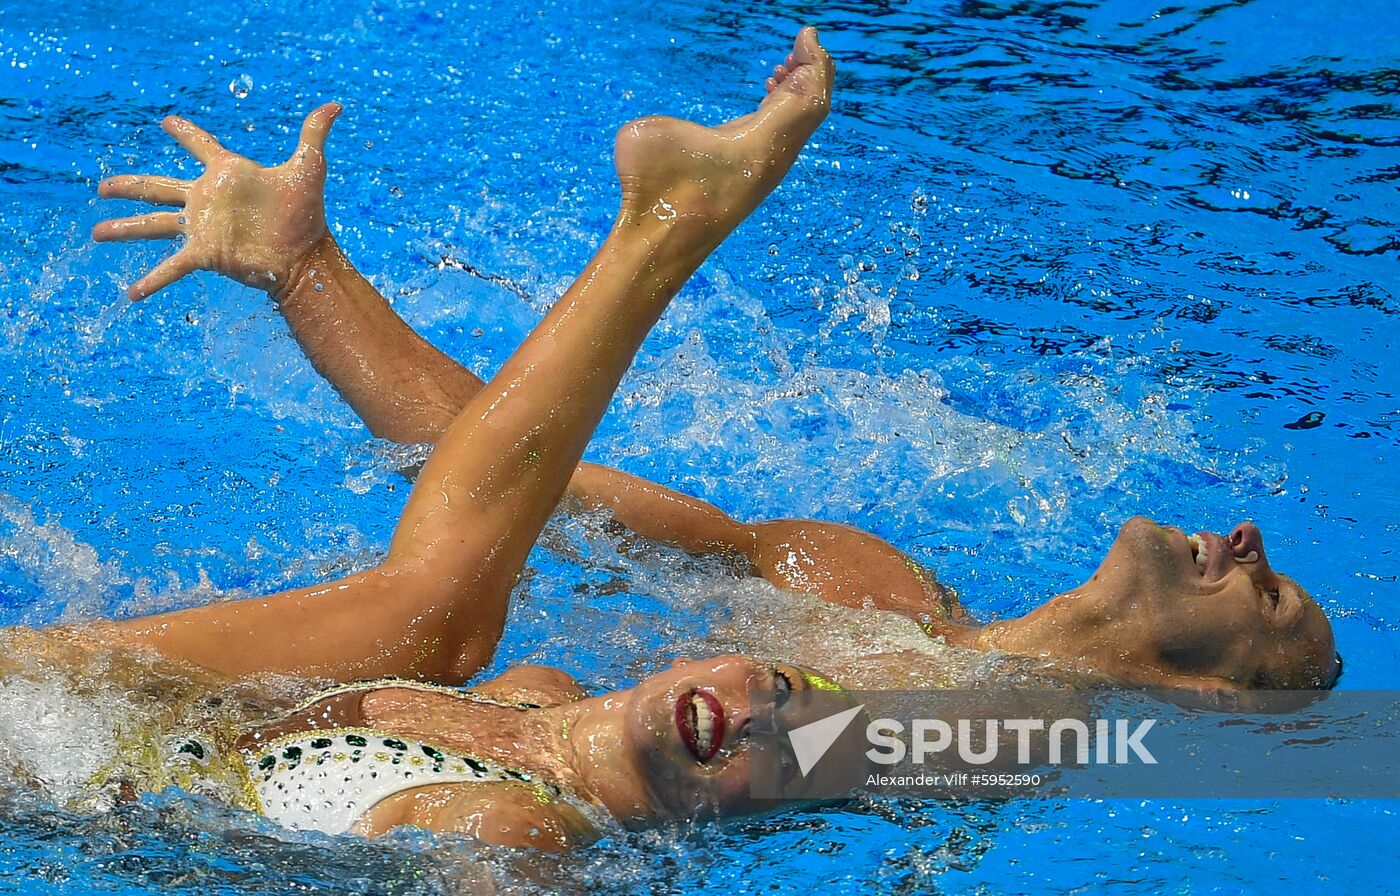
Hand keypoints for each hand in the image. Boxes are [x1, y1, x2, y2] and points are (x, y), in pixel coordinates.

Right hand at [93, 103, 341, 299]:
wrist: (306, 256)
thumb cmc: (307, 214)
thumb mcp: (308, 168)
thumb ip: (315, 134)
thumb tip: (336, 105)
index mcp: (227, 175)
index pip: (201, 146)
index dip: (186, 133)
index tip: (168, 122)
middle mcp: (208, 200)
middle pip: (158, 187)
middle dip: (129, 186)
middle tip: (101, 186)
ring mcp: (203, 227)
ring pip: (153, 224)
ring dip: (124, 228)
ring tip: (96, 232)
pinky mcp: (205, 253)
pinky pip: (172, 266)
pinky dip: (152, 281)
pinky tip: (131, 294)